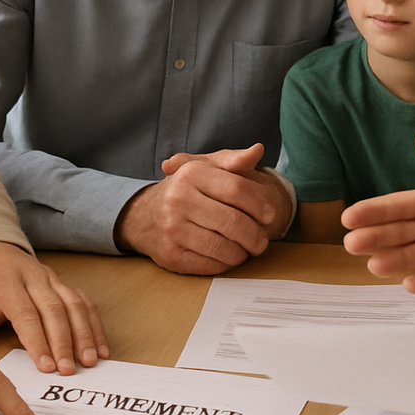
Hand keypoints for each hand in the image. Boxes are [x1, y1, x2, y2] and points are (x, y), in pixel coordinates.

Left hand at [0, 241, 107, 373]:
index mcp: (8, 284)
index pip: (26, 314)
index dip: (37, 341)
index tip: (45, 366)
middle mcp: (35, 279)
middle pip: (55, 311)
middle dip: (64, 343)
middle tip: (68, 370)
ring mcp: (53, 279)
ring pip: (75, 305)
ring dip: (85, 335)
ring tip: (89, 361)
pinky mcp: (64, 283)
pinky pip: (84, 302)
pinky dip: (94, 325)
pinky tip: (100, 347)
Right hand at [115, 144, 289, 273]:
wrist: (144, 215)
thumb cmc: (186, 190)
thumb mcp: (206, 168)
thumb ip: (233, 160)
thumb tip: (258, 149)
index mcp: (191, 173)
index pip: (237, 189)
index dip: (259, 204)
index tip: (269, 214)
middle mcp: (178, 199)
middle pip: (233, 222)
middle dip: (256, 236)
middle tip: (262, 241)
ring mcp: (172, 228)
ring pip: (224, 248)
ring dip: (243, 253)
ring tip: (247, 249)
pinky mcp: (170, 255)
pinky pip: (210, 265)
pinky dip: (226, 264)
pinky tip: (228, 256)